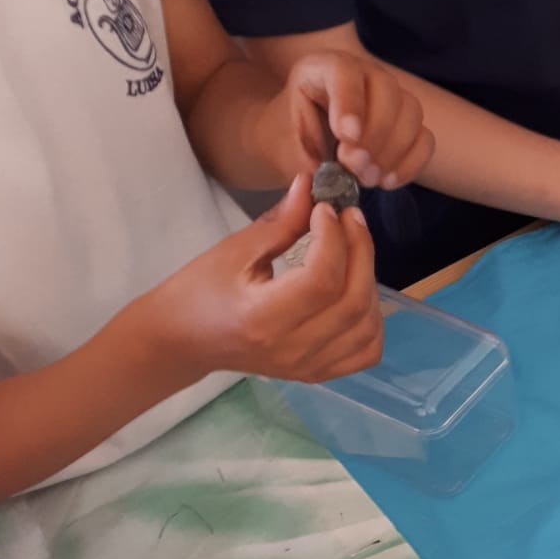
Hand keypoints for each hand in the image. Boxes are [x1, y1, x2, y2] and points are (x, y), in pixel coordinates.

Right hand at [134, 176, 383, 386]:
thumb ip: (281, 222)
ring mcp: (309, 367)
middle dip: (360, 250)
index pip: (322, 280)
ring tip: (353, 250)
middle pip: (353, 301)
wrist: (186, 340)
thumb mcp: (235, 250)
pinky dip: (373, 319)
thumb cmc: (202, 290)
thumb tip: (314, 185)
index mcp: (263, 318)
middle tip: (350, 218)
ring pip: (367, 327)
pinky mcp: (318, 373)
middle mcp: (292, 349)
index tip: (325, 208)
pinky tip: (357, 289)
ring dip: (370, 280)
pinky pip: (366, 351)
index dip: (334, 238)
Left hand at [257, 50, 434, 189]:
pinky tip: (386, 182)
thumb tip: (336, 178)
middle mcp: (364, 75)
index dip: (350, 103)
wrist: (301, 148)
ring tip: (367, 178)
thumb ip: (306, 158)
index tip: (347, 137)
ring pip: (412, 113)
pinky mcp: (409, 126)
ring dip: (393, 152)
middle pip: (388, 91)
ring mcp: (391, 98)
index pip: (344, 71)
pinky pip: (425, 140)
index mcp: (323, 68)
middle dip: (375, 135)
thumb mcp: (285, 146)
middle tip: (355, 167)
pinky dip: (410, 164)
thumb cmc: (290, 143)